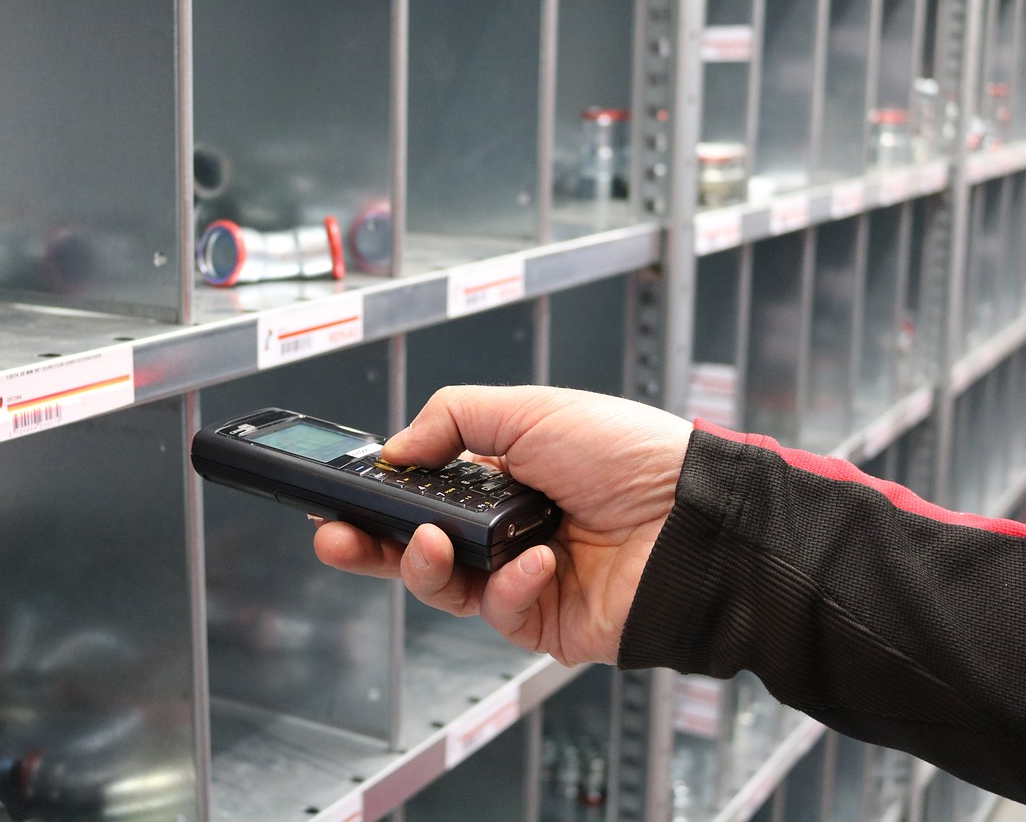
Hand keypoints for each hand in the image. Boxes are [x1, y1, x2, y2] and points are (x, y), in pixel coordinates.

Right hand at [313, 385, 690, 664]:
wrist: (697, 517)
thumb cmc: (630, 455)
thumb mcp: (531, 411)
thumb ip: (453, 419)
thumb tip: (395, 448)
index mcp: (502, 475)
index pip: (422, 491)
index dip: (379, 497)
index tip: (337, 497)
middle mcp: (507, 527)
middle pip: (419, 546)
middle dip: (370, 544)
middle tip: (334, 537)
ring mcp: (524, 577)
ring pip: (446, 587)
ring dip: (427, 566)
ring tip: (434, 543)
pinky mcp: (545, 620)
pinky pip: (499, 613)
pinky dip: (509, 588)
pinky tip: (535, 563)